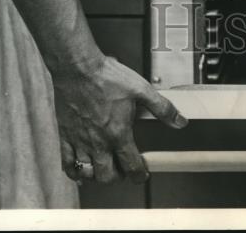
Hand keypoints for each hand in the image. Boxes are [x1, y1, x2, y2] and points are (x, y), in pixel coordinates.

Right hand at [53, 55, 187, 184]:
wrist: (79, 68)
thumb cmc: (107, 77)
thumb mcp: (141, 89)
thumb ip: (162, 108)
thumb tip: (179, 121)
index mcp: (118, 133)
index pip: (131, 166)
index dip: (139, 175)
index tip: (142, 174)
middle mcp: (99, 142)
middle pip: (107, 176)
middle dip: (117, 177)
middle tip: (122, 169)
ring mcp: (81, 141)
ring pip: (87, 173)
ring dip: (96, 175)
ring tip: (103, 167)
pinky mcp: (66, 135)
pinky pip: (67, 163)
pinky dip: (74, 171)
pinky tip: (79, 171)